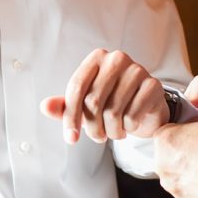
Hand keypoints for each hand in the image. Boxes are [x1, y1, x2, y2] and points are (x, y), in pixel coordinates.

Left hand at [40, 48, 166, 143]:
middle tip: (98, 137)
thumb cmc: (112, 101)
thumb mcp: (85, 104)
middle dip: (93, 128)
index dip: (70, 116)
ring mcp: (137, 70)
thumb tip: (45, 106)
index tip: (70, 139)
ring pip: (113, 112)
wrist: (146, 106)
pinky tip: (130, 125)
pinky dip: (128, 128)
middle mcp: (117, 59)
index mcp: (96, 58)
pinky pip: (132, 116)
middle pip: (93, 102)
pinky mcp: (153, 85)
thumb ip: (65, 105)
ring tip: (115, 132)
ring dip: (111, 132)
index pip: (76, 87)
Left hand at [155, 116, 197, 197]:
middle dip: (180, 153)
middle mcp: (160, 161)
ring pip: (174, 172)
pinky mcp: (182, 197)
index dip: (181, 133)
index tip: (193, 137)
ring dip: (185, 170)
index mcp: (163, 138)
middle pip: (167, 154)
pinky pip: (184, 187)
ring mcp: (170, 182)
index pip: (166, 132)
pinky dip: (192, 184)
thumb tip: (190, 132)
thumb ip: (190, 128)